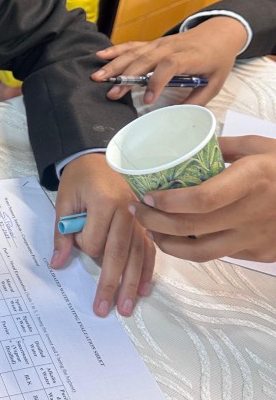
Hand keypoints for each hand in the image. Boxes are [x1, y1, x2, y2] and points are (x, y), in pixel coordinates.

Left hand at [52, 154, 153, 316]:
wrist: (98, 156)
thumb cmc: (80, 178)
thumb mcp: (64, 200)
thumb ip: (62, 232)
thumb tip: (58, 263)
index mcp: (104, 202)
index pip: (95, 240)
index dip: (83, 246)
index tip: (75, 239)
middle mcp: (127, 210)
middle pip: (119, 254)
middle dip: (111, 284)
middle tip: (103, 309)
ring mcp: (141, 217)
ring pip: (137, 255)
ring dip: (131, 284)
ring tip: (125, 308)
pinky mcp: (146, 222)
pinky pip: (149, 248)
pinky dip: (146, 270)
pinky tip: (143, 289)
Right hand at [91, 16, 247, 105]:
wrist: (220, 33)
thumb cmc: (218, 60)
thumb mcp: (216, 83)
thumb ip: (197, 100)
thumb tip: (176, 116)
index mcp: (190, 57)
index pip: (169, 66)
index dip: (157, 81)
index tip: (148, 100)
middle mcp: (171, 48)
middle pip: (145, 60)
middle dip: (126, 77)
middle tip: (111, 93)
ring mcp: (160, 44)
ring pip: (134, 53)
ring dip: (115, 65)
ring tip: (98, 77)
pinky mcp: (154, 43)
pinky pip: (132, 45)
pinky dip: (116, 50)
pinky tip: (100, 56)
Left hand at [130, 136, 275, 261]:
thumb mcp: (262, 146)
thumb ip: (224, 145)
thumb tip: (187, 145)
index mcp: (253, 180)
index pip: (202, 199)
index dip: (169, 202)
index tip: (147, 196)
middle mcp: (254, 212)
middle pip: (192, 228)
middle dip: (154, 223)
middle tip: (137, 211)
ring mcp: (257, 237)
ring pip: (201, 252)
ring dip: (168, 244)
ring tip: (150, 231)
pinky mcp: (261, 253)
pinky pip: (220, 254)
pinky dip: (193, 249)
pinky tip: (180, 238)